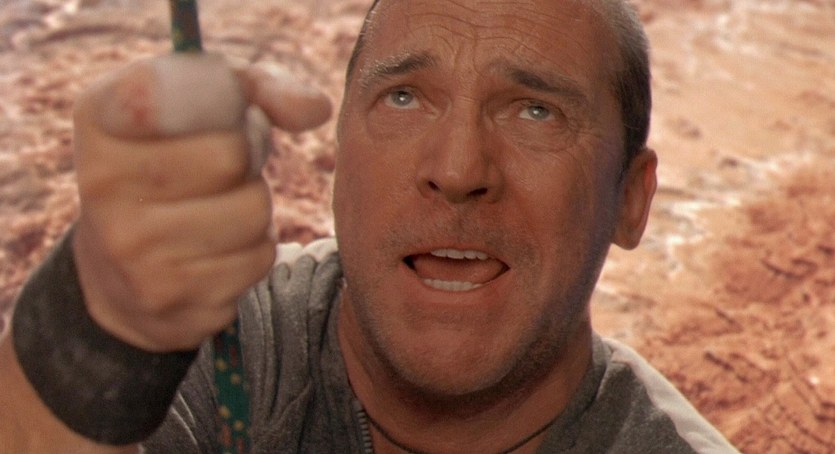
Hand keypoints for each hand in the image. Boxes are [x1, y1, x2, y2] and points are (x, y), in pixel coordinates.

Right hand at [71, 54, 330, 351]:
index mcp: (102, 119)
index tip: (218, 107)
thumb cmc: (177, 168)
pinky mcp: (168, 296)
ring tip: (218, 207)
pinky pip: (259, 258)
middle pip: (232, 155)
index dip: (212, 97)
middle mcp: (102, 184)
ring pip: (253, 210)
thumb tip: (316, 108)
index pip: (161, 93)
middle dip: (245, 158)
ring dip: (253, 205)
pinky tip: (217, 247)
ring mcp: (132, 248)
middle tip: (221, 167)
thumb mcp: (203, 110)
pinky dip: (254, 248)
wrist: (119, 274)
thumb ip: (259, 90)